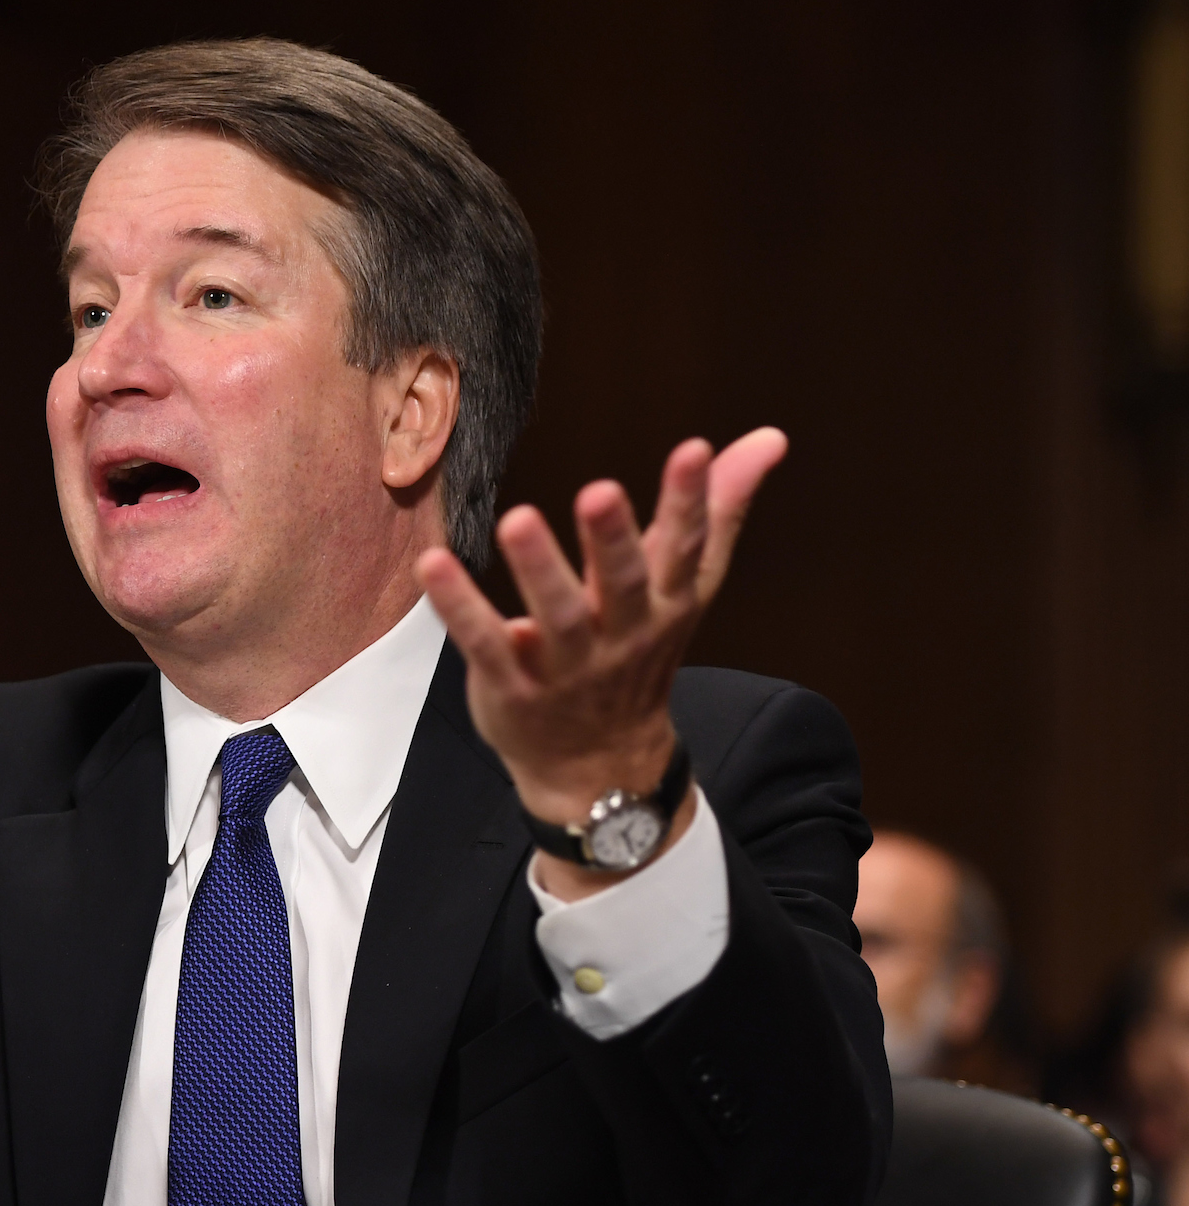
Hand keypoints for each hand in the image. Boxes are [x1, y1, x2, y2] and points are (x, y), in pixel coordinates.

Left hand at [417, 428, 787, 897]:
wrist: (600, 767)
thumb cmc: (639, 656)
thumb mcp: (684, 587)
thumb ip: (717, 511)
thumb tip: (770, 438)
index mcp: (666, 604)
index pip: (684, 548)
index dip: (692, 500)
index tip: (695, 450)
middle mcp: (622, 634)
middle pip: (623, 583)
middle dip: (613, 539)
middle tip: (600, 491)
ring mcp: (567, 665)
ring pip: (556, 615)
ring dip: (539, 569)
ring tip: (518, 519)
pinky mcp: (513, 687)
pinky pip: (486, 644)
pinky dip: (460, 606)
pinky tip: (435, 565)